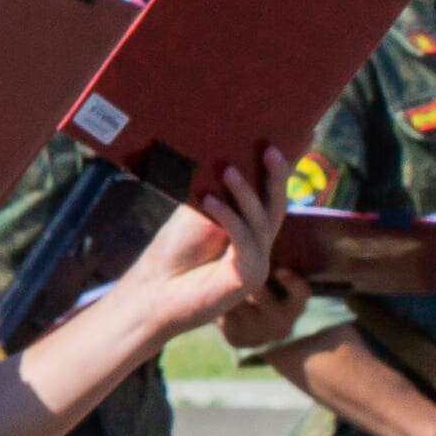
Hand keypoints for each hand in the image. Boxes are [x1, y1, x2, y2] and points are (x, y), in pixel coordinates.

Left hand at [127, 144, 289, 328]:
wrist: (155, 292)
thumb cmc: (173, 252)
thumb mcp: (195, 213)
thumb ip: (213, 189)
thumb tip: (221, 152)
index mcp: (250, 228)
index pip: (270, 196)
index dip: (279, 172)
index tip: (280, 142)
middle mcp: (259, 244)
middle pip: (276, 206)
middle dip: (275, 176)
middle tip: (269, 148)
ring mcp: (257, 262)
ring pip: (261, 221)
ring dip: (244, 192)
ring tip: (227, 168)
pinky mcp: (248, 278)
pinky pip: (244, 241)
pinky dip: (228, 217)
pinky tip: (209, 200)